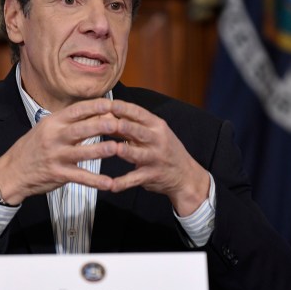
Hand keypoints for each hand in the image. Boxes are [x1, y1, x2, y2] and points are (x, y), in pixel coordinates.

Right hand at [0, 98, 120, 204]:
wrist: (11, 172)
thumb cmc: (33, 148)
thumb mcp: (47, 128)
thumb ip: (69, 122)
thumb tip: (96, 113)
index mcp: (53, 122)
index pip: (77, 110)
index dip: (95, 106)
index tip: (112, 104)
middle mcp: (54, 137)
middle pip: (81, 129)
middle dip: (101, 125)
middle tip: (119, 123)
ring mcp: (56, 156)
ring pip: (82, 152)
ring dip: (101, 151)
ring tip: (117, 148)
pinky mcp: (58, 174)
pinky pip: (80, 177)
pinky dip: (95, 181)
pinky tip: (109, 183)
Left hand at [109, 100, 209, 215]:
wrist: (185, 175)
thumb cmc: (164, 148)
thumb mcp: (153, 132)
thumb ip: (130, 124)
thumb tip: (105, 112)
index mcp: (156, 126)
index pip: (139, 113)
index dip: (123, 108)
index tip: (108, 103)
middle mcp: (157, 140)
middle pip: (139, 131)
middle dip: (124, 126)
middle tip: (109, 122)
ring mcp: (155, 159)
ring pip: (138, 154)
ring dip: (127, 152)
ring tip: (116, 149)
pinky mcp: (151, 176)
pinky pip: (136, 179)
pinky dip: (123, 183)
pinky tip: (111, 186)